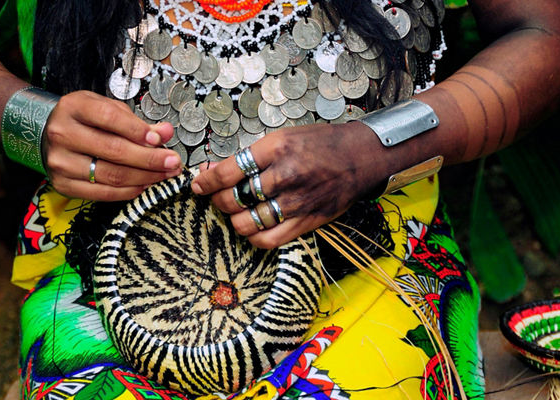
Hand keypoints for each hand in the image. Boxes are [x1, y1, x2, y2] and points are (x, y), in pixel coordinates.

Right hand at [42, 91, 181, 200]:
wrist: (44, 133)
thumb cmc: (81, 119)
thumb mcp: (105, 108)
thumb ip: (135, 121)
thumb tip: (165, 132)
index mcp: (74, 107)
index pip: (109, 117)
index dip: (137, 130)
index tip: (160, 139)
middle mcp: (63, 134)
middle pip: (113, 150)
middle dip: (149, 158)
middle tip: (172, 162)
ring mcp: (61, 162)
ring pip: (111, 175)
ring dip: (144, 177)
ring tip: (163, 174)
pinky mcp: (63, 184)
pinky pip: (102, 193)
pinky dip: (128, 191)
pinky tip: (144, 185)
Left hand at [191, 122, 396, 248]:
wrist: (361, 156)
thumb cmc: (321, 144)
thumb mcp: (283, 137)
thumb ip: (251, 156)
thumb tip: (215, 170)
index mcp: (276, 149)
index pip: (228, 171)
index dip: (206, 182)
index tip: (198, 185)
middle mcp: (285, 175)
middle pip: (234, 198)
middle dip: (218, 201)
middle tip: (218, 198)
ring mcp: (296, 201)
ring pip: (247, 222)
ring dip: (234, 220)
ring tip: (235, 213)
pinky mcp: (307, 221)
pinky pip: (269, 239)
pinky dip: (253, 237)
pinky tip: (252, 228)